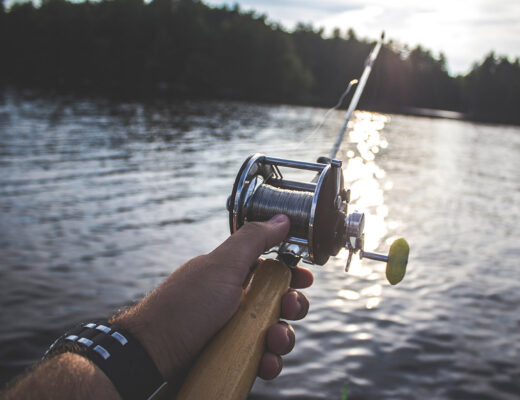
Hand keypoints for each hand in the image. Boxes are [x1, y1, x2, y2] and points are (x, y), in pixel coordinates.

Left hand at [113, 214, 312, 382]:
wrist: (151, 356)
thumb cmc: (185, 307)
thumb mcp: (222, 266)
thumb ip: (254, 240)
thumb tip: (282, 218)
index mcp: (232, 275)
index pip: (270, 269)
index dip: (291, 273)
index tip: (305, 278)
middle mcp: (234, 301)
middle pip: (278, 302)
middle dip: (292, 306)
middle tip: (290, 308)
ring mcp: (232, 331)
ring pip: (274, 332)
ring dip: (283, 338)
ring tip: (273, 342)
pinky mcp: (231, 358)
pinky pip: (260, 359)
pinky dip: (267, 362)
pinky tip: (263, 363)